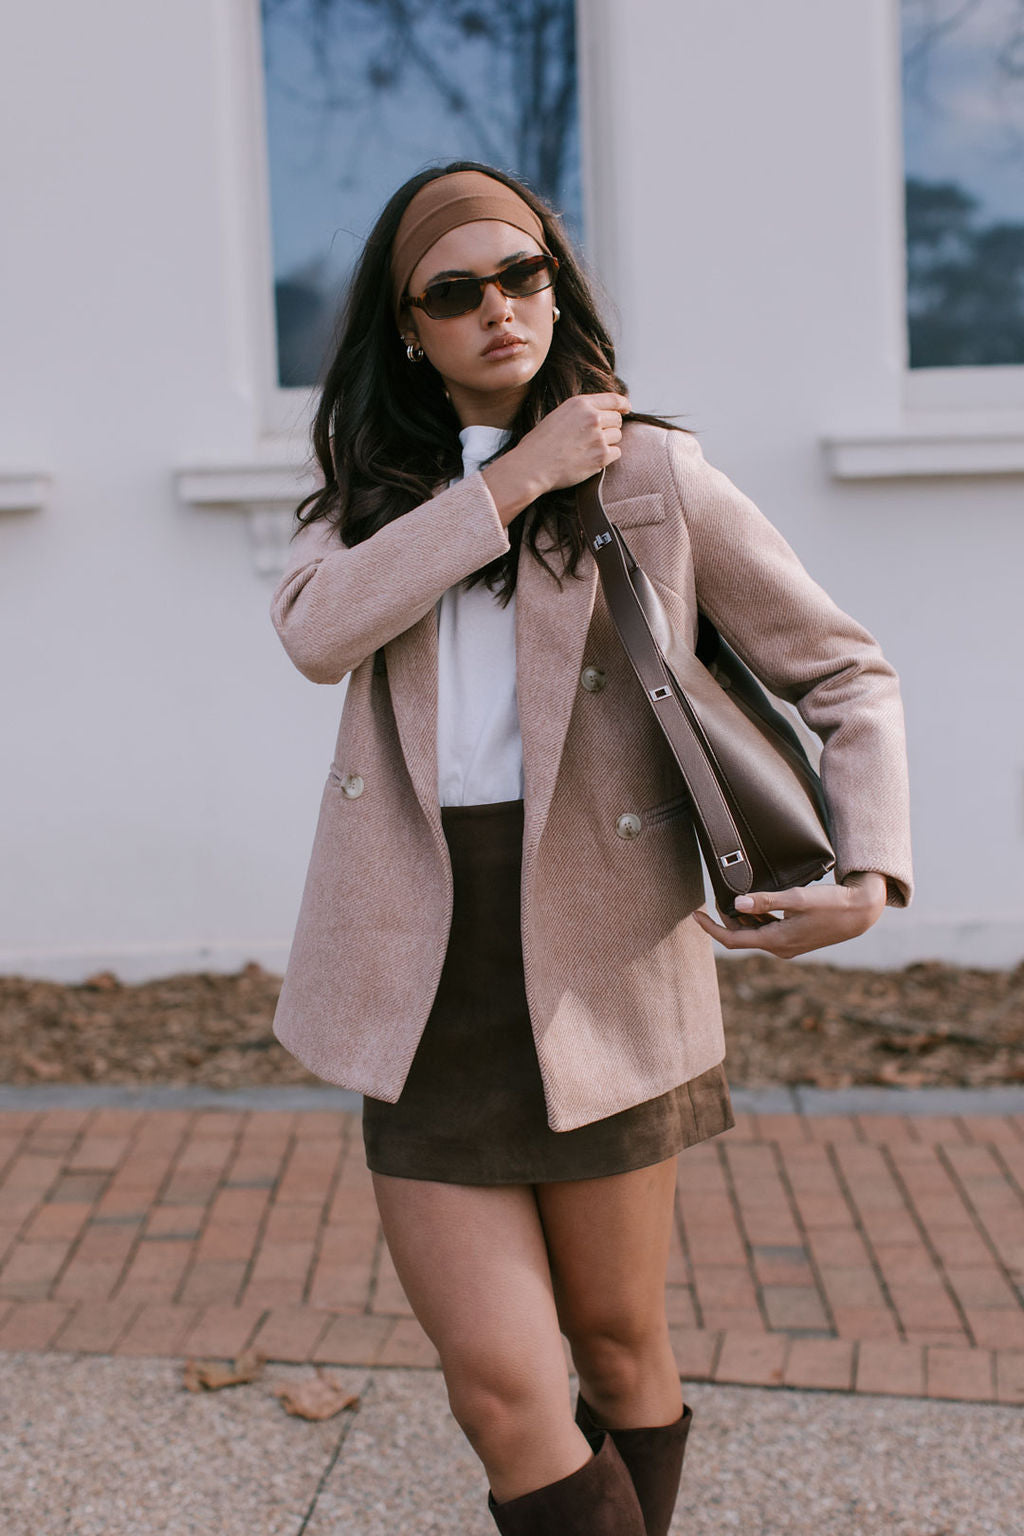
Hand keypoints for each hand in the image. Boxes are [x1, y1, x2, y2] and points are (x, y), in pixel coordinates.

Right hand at [512, 392, 631, 493]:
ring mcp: (598, 437)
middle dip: (611, 427)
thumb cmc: (539, 443)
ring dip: (608, 443)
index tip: (626, 408)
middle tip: (596, 438)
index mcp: (580, 404)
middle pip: (617, 419)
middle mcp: (592, 417)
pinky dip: (608, 457)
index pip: (613, 399)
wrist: (532, 466)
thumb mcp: (558, 415)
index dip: (622, 404)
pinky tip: (592, 459)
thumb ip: (580, 412)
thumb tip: (602, 414)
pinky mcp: (601, 457)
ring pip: (617, 436)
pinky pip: (616, 453)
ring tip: (587, 449)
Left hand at [691, 872, 887, 958]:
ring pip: (755, 932)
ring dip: (742, 916)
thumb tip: (738, 902)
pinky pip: (768, 929)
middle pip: (742, 935)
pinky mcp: (796, 938)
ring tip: (733, 895)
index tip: (695, 915)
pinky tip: (756, 901)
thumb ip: (767, 900)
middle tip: (716, 895)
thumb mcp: (797, 898)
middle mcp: (780, 948)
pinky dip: (757, 917)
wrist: (861, 913)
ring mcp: (788, 945)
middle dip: (726, 917)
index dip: (711, 927)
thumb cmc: (831, 904)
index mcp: (776, 941)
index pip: (733, 939)